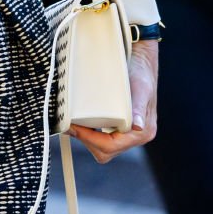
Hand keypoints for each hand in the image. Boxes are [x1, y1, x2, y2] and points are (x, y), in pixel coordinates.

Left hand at [68, 43, 157, 166]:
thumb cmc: (141, 72)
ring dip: (86, 138)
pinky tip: (81, 123)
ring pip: (102, 148)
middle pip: (105, 152)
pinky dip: (90, 133)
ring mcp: (129, 134)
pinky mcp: (120, 128)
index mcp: (143, 132)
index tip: (73, 127)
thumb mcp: (140, 89)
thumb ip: (138, 108)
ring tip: (73, 124)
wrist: (141, 61)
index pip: (110, 146)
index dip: (89, 139)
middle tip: (70, 126)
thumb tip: (137, 126)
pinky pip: (102, 139)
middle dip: (85, 141)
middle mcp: (137, 136)